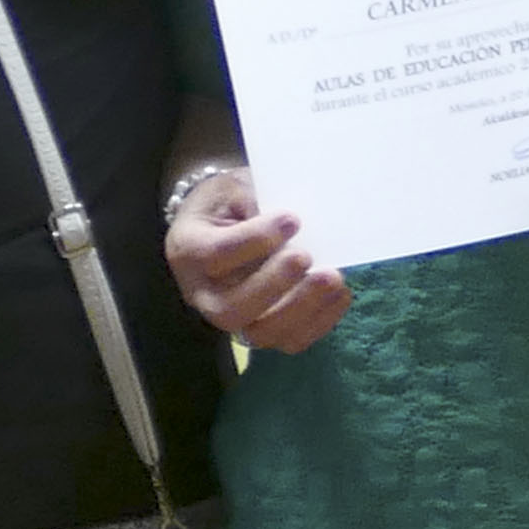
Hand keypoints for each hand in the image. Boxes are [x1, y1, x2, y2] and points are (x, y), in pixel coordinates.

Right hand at [164, 163, 349, 355]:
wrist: (225, 224)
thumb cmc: (229, 202)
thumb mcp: (235, 189)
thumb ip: (257, 203)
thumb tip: (299, 222)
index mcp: (188, 251)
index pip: (216, 254)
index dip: (255, 240)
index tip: (292, 219)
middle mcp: (203, 294)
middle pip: (231, 310)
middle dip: (274, 285)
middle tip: (306, 256)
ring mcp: (232, 317)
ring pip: (261, 333)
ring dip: (302, 308)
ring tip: (333, 278)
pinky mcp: (263, 329)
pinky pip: (290, 340)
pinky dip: (321, 321)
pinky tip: (340, 293)